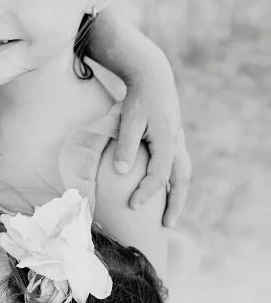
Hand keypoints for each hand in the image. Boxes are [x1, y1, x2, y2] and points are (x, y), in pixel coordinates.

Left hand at [114, 71, 191, 227]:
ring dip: (178, 194)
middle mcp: (176, 143)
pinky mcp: (174, 138)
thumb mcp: (128, 119)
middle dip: (175, 203)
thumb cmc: (137, 98)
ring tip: (170, 212)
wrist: (152, 76)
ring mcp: (178, 140)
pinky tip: (164, 190)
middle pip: (181, 180)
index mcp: (166, 141)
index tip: (133, 207)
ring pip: (183, 173)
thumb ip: (124, 146)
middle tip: (167, 225)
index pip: (159, 176)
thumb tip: (120, 171)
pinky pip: (178, 165)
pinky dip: (174, 181)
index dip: (146, 193)